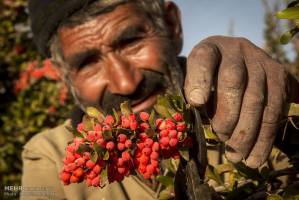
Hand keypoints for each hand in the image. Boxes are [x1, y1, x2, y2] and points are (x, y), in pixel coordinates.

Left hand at [184, 36, 287, 167]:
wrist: (237, 61)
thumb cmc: (208, 76)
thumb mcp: (194, 78)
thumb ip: (192, 92)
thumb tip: (196, 112)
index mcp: (210, 48)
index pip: (203, 59)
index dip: (200, 79)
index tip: (196, 103)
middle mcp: (237, 49)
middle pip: (233, 81)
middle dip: (227, 115)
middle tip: (221, 137)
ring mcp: (262, 62)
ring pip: (257, 100)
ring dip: (247, 133)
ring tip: (236, 156)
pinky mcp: (280, 77)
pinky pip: (274, 111)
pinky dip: (264, 138)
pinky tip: (254, 157)